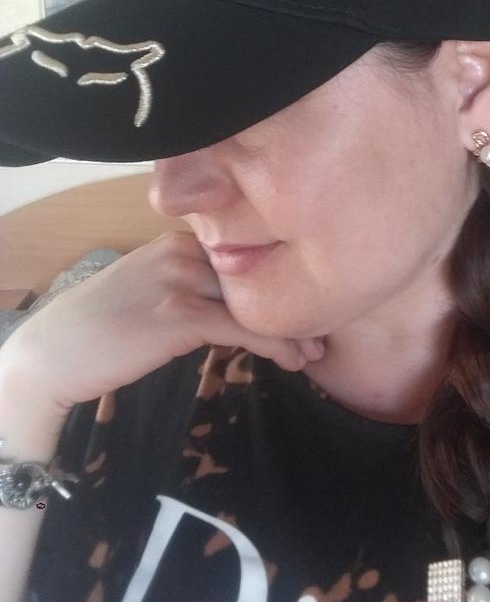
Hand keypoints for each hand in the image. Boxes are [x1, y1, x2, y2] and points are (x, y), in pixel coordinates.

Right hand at [0, 231, 324, 415]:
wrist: (54, 353)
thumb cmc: (101, 328)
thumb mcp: (150, 289)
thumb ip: (191, 283)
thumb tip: (236, 303)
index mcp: (177, 240)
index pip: (246, 258)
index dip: (282, 284)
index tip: (311, 308)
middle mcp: (182, 250)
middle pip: (258, 276)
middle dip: (295, 308)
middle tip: (323, 335)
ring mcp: (180, 279)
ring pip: (256, 302)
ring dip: (292, 332)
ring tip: (314, 355)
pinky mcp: (179, 315)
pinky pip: (243, 328)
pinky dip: (275, 346)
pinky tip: (293, 361)